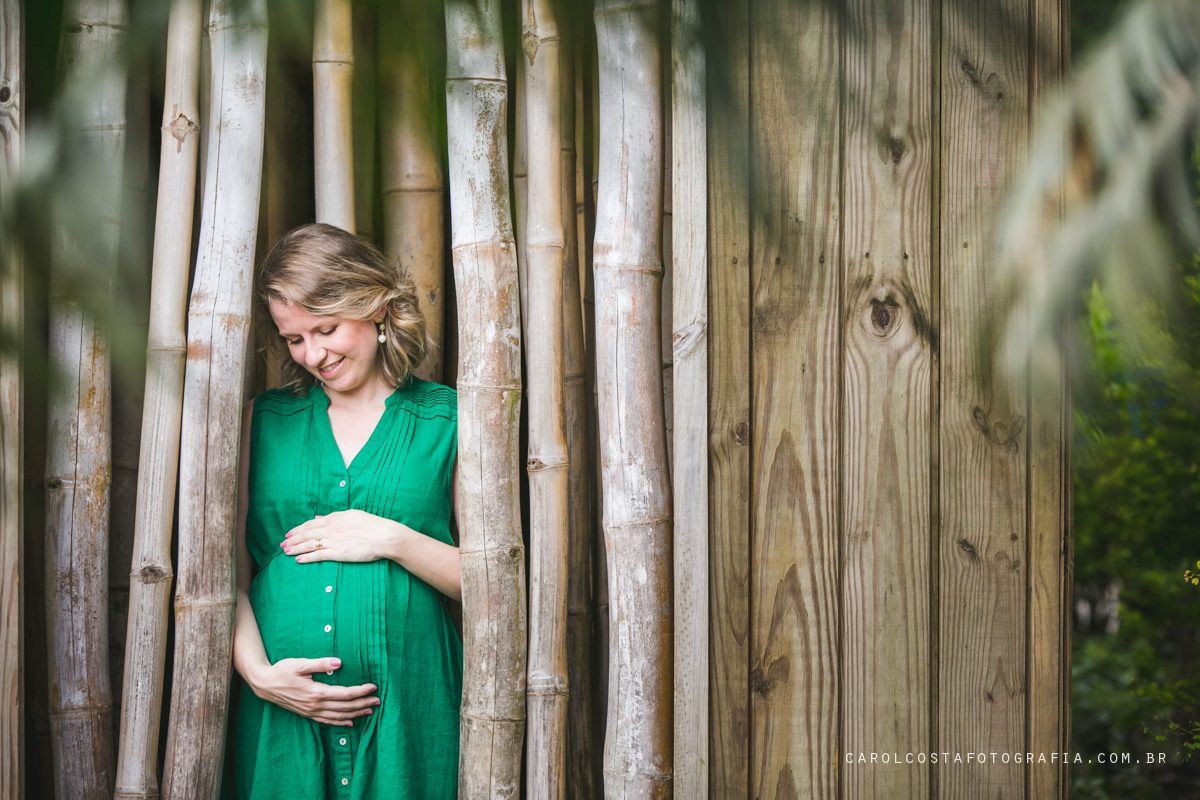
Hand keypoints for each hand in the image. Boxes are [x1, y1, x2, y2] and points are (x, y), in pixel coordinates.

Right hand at [246, 657, 378, 726]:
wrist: (264, 684)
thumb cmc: (282, 671)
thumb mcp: (300, 664)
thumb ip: (321, 664)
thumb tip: (339, 662)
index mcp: (316, 692)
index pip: (344, 694)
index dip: (360, 691)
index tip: (373, 687)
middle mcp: (315, 705)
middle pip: (345, 707)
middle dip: (363, 704)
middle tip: (378, 700)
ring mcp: (311, 712)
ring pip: (338, 716)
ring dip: (356, 714)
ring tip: (370, 711)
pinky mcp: (307, 714)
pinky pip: (327, 721)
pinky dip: (340, 722)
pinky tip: (350, 722)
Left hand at [282, 510, 403, 563]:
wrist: (384, 536)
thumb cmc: (372, 525)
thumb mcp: (353, 515)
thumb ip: (335, 516)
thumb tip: (320, 517)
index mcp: (335, 518)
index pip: (311, 523)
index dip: (298, 529)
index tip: (289, 533)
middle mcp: (332, 528)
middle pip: (306, 534)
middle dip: (292, 539)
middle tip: (282, 543)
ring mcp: (334, 541)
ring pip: (309, 544)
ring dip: (295, 548)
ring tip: (285, 552)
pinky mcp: (339, 553)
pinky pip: (319, 555)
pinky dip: (307, 557)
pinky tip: (298, 559)